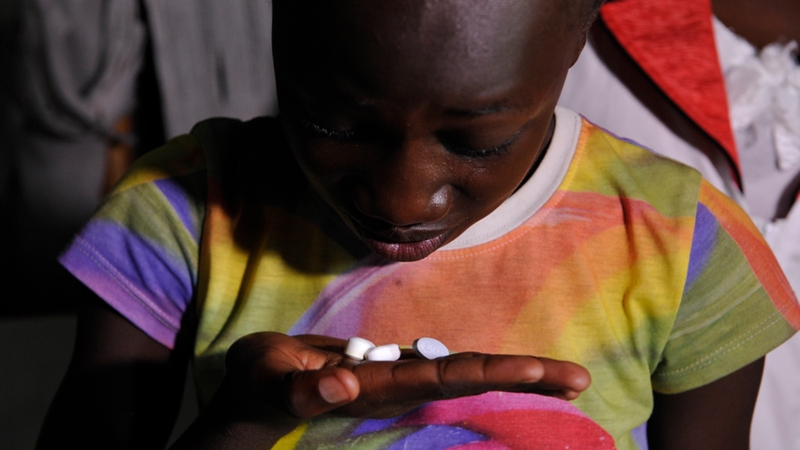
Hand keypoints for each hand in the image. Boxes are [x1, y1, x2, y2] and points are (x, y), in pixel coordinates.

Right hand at [222, 332, 590, 420]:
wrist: (258, 393)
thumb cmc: (261, 383)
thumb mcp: (272, 379)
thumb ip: (307, 389)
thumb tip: (345, 386)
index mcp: (376, 385)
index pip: (443, 377)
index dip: (491, 372)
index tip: (537, 371)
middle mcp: (397, 386)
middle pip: (469, 378)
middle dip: (524, 378)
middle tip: (580, 378)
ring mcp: (397, 379)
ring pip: (461, 373)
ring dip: (512, 374)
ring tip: (563, 376)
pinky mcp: (390, 370)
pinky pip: (442, 365)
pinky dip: (480, 367)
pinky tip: (509, 369)